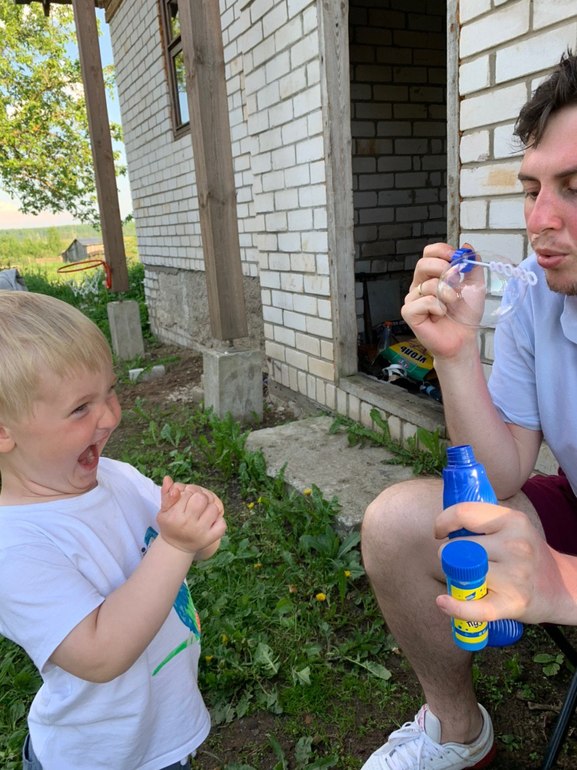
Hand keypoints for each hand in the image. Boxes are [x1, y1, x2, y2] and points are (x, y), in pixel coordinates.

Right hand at [157, 476, 225, 555]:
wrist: (176, 547)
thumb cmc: (170, 524)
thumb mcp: (164, 511)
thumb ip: (166, 494)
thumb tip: (168, 478)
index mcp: (174, 516)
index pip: (188, 493)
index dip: (189, 492)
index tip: (185, 499)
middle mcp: (187, 525)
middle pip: (202, 499)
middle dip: (200, 498)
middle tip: (195, 504)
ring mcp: (200, 533)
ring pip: (214, 508)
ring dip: (210, 508)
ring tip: (202, 513)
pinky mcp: (210, 539)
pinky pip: (222, 523)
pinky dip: (218, 521)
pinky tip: (210, 522)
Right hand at [402, 242, 478, 358]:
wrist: (463, 338)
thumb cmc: (465, 315)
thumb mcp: (475, 285)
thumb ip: (472, 265)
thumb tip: (466, 246)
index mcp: (432, 275)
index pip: (429, 253)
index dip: (441, 250)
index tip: (455, 257)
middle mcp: (419, 285)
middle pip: (423, 263)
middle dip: (443, 269)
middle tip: (456, 282)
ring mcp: (413, 299)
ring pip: (426, 284)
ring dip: (446, 294)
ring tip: (451, 305)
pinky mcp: (409, 313)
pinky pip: (423, 301)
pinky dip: (437, 307)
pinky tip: (440, 315)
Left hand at [435, 501, 563, 624]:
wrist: (562, 587)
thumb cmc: (526, 554)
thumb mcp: (513, 527)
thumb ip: (484, 522)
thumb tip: (445, 526)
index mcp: (513, 520)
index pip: (463, 513)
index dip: (443, 522)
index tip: (441, 532)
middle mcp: (515, 545)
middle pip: (458, 547)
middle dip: (450, 555)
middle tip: (460, 562)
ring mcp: (515, 575)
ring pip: (463, 573)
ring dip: (456, 577)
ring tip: (467, 579)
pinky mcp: (512, 603)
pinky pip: (477, 607)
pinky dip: (456, 607)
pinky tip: (444, 602)